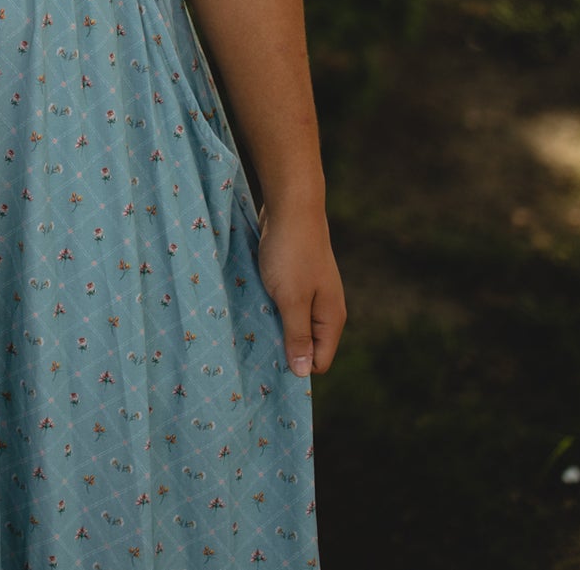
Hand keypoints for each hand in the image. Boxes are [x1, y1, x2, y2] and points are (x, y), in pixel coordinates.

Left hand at [255, 198, 345, 377]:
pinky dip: (269, 307)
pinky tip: (251, 306)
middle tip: (252, 351)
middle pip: (305, 345)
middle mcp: (324, 308)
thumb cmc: (291, 254)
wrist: (291, 207)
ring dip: (272, 326)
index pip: (319, 361)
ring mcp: (310, 292)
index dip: (296, 367)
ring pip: (291, 323)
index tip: (267, 369)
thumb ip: (297, 336)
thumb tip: (301, 373)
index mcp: (331, 318)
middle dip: (282, 348)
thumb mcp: (292, 300)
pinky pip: (282, 304)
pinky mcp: (294, 279)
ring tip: (248, 329)